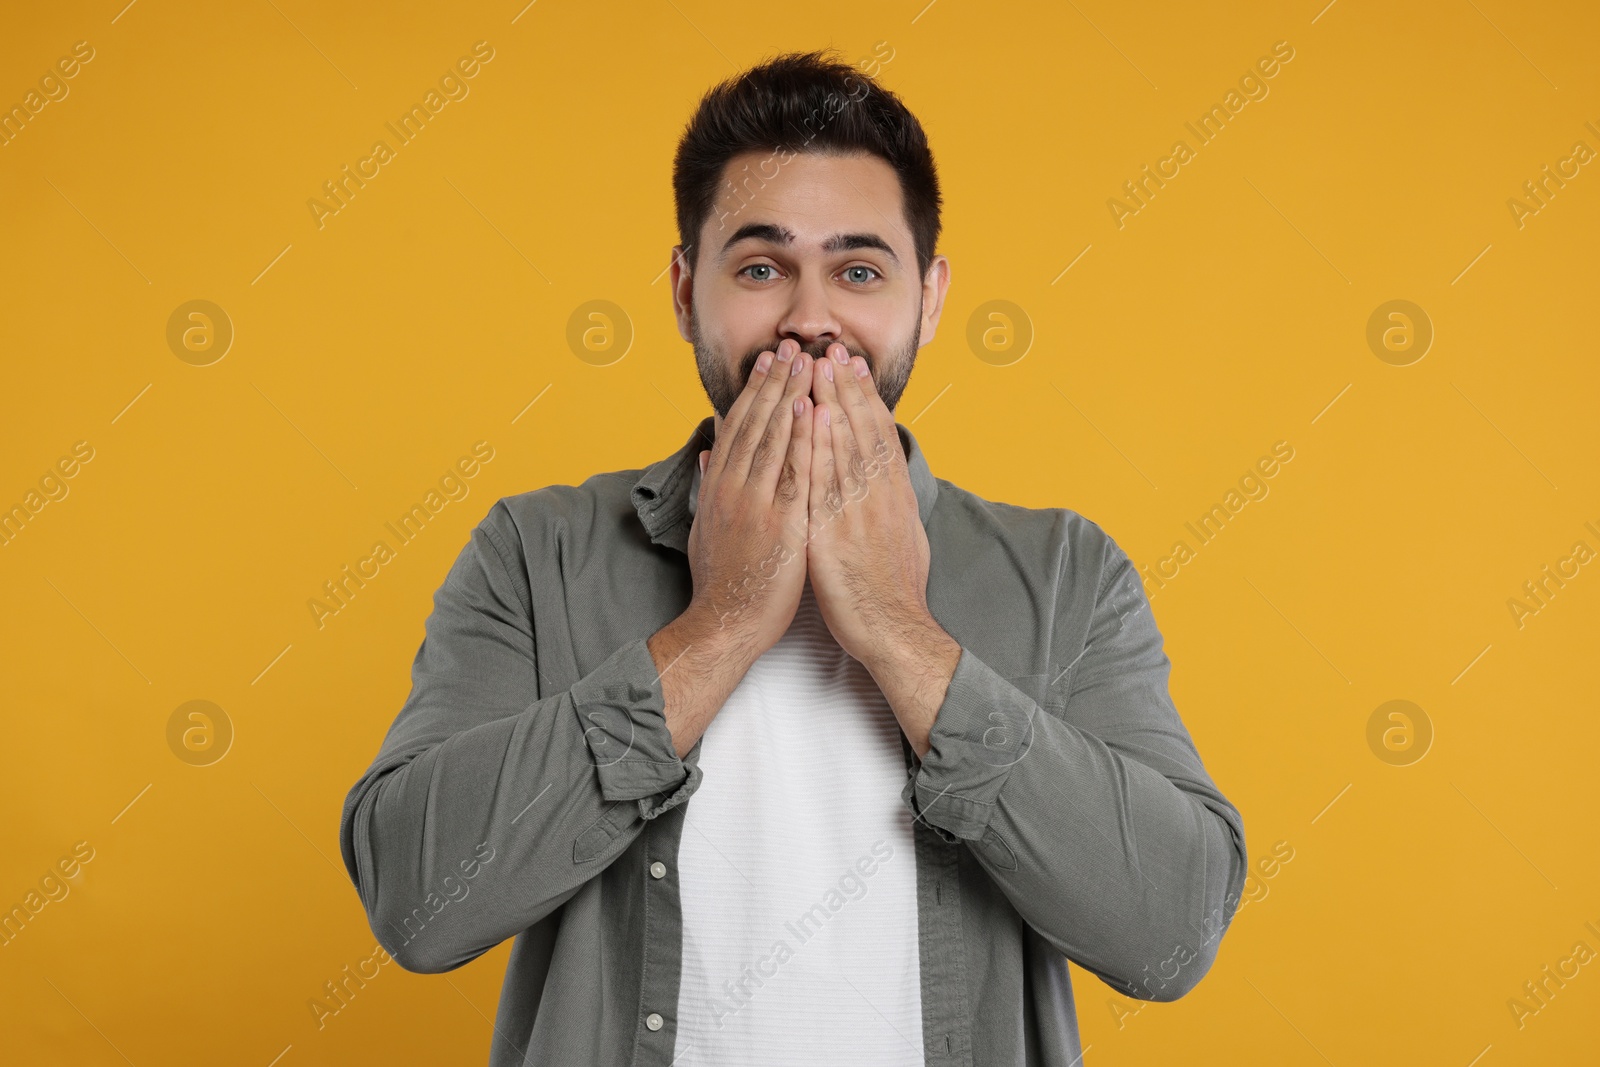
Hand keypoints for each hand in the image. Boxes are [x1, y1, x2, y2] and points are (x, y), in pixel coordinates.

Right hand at [684, 338, 815, 661]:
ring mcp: (756, 503)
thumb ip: (708, 488)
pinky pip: (796, 471)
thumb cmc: (721, 582)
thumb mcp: (705, 529)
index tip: (768, 363)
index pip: (738, 428)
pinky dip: (804, 438)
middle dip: (775, 382)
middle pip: (757, 424)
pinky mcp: (781, 523)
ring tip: (805, 363)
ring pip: (775, 438)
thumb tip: (708, 453)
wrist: (725, 623)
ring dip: (791, 397)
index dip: (755, 392)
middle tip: (791, 347)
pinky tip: (813, 411)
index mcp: (719, 488)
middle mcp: (734, 488)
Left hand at [804, 342, 933, 666]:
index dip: (865, 398)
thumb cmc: (894, 591)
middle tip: (835, 349)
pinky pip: (825, 479)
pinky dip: (819, 445)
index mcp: (894, 496)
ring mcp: (859, 510)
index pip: (878, 435)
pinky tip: (809, 418)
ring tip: (820, 366)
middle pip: (863, 430)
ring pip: (845, 445)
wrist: (893, 629)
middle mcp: (880, 495)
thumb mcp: (902, 538)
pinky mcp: (837, 530)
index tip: (853, 367)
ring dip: (832, 401)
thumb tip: (887, 483)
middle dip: (847, 387)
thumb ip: (889, 505)